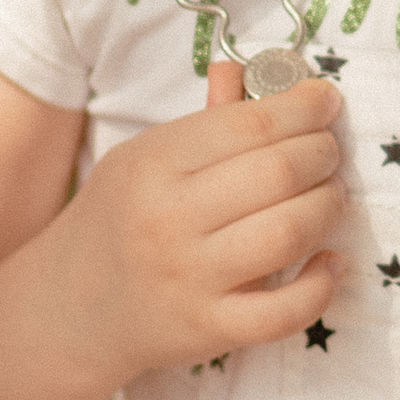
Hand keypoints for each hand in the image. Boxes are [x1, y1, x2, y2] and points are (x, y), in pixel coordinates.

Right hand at [53, 66, 346, 396]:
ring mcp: (189, 278)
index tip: (326, 103)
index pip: (250, 123)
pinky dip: (320, 286)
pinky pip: (284, 311)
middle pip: (279, 173)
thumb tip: (258, 70)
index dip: (304, 107)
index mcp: (154, 164)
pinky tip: (329, 262)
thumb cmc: (120, 220)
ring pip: (289, 233)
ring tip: (330, 197)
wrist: (69, 307)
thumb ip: (206, 119)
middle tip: (329, 152)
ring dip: (328, 207)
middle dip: (323, 154)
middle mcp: (169, 219)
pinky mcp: (208, 329)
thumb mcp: (144, 157)